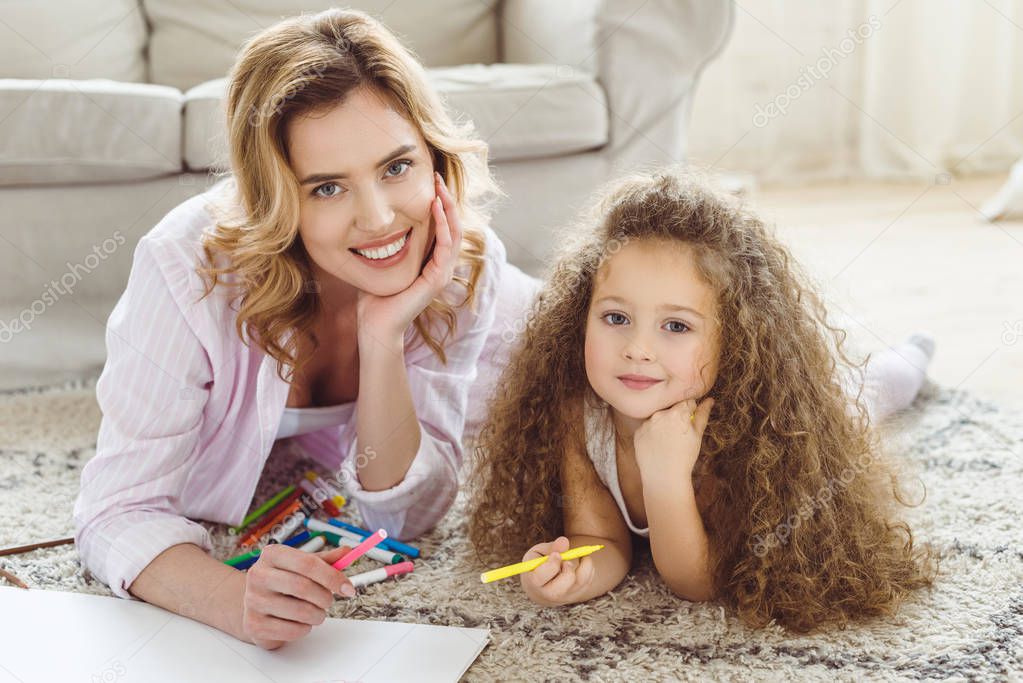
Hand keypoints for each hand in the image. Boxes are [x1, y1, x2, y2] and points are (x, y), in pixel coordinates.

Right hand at [241, 544, 355, 649]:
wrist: (255, 604)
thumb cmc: (283, 582)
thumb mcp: (302, 566)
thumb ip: (326, 560)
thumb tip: (347, 553)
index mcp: (272, 554)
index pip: (308, 563)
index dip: (332, 577)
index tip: (348, 588)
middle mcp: (258, 575)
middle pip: (303, 587)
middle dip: (325, 598)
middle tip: (328, 601)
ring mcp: (253, 600)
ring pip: (300, 611)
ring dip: (317, 615)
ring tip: (315, 612)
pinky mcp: (254, 624)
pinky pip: (292, 630)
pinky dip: (305, 629)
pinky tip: (300, 622)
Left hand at [356, 172, 462, 345]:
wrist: (375, 326)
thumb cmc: (374, 299)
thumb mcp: (380, 264)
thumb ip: (383, 247)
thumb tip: (371, 227)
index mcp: (431, 263)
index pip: (443, 228)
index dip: (439, 204)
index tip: (429, 183)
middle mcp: (441, 267)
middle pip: (453, 225)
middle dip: (446, 199)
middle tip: (437, 175)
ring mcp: (442, 274)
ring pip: (455, 232)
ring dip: (448, 206)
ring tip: (439, 186)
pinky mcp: (437, 278)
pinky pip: (446, 245)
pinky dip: (443, 224)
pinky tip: (434, 207)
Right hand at [519, 536, 594, 606]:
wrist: (539, 586)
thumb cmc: (537, 564)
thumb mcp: (538, 552)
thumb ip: (550, 547)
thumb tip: (564, 541)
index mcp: (533, 582)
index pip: (542, 576)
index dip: (552, 564)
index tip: (556, 555)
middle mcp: (548, 594)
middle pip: (562, 586)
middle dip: (568, 570)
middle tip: (566, 561)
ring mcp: (562, 598)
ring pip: (580, 583)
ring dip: (584, 566)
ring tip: (580, 556)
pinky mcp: (573, 597)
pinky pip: (586, 584)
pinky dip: (589, 569)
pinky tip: (583, 561)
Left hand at [633, 396, 714, 481]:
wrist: (664, 478)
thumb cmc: (685, 457)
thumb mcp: (697, 436)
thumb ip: (702, 414)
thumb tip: (709, 400)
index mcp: (677, 413)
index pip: (686, 401)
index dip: (690, 411)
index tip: (689, 422)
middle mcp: (659, 414)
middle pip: (671, 408)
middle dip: (676, 416)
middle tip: (679, 435)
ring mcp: (646, 423)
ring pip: (658, 417)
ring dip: (663, 423)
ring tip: (668, 442)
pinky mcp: (637, 432)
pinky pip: (647, 427)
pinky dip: (652, 433)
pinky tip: (658, 446)